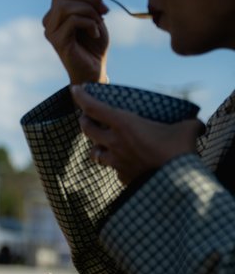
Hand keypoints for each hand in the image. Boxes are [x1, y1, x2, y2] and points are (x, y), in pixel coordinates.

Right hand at [42, 0, 109, 84]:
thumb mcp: (95, 11)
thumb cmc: (94, 43)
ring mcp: (51, 30)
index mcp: (57, 8)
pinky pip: (74, 20)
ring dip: (90, 11)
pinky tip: (96, 34)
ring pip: (68, 5)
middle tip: (104, 11)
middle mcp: (49, 17)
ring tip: (99, 22)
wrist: (94, 70)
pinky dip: (91, 23)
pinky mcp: (57, 41)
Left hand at [71, 85, 203, 183]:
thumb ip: (189, 123)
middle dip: (84, 121)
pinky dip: (115, 164)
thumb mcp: (187, 129)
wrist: (176, 183)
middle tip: (86, 117)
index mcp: (124, 124)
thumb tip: (198, 124)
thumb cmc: (179, 151)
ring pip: (95, 153)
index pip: (93, 108)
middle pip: (87, 130)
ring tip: (102, 143)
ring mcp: (116, 161)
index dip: (81, 97)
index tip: (75, 89)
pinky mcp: (122, 176)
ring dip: (96, 146)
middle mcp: (114, 142)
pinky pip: (113, 169)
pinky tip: (124, 163)